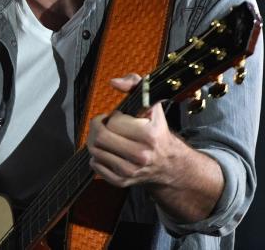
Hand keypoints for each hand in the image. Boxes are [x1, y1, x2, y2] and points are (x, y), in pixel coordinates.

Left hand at [86, 73, 182, 188]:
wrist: (170, 165)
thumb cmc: (157, 131)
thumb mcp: (152, 104)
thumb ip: (135, 84)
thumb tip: (114, 83)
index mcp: (149, 136)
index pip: (113, 123)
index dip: (111, 117)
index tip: (116, 117)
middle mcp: (140, 156)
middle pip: (100, 138)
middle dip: (97, 127)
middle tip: (103, 124)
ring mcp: (130, 171)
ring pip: (95, 151)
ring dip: (95, 140)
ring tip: (105, 136)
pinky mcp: (122, 181)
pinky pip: (96, 166)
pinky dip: (96, 156)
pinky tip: (107, 151)